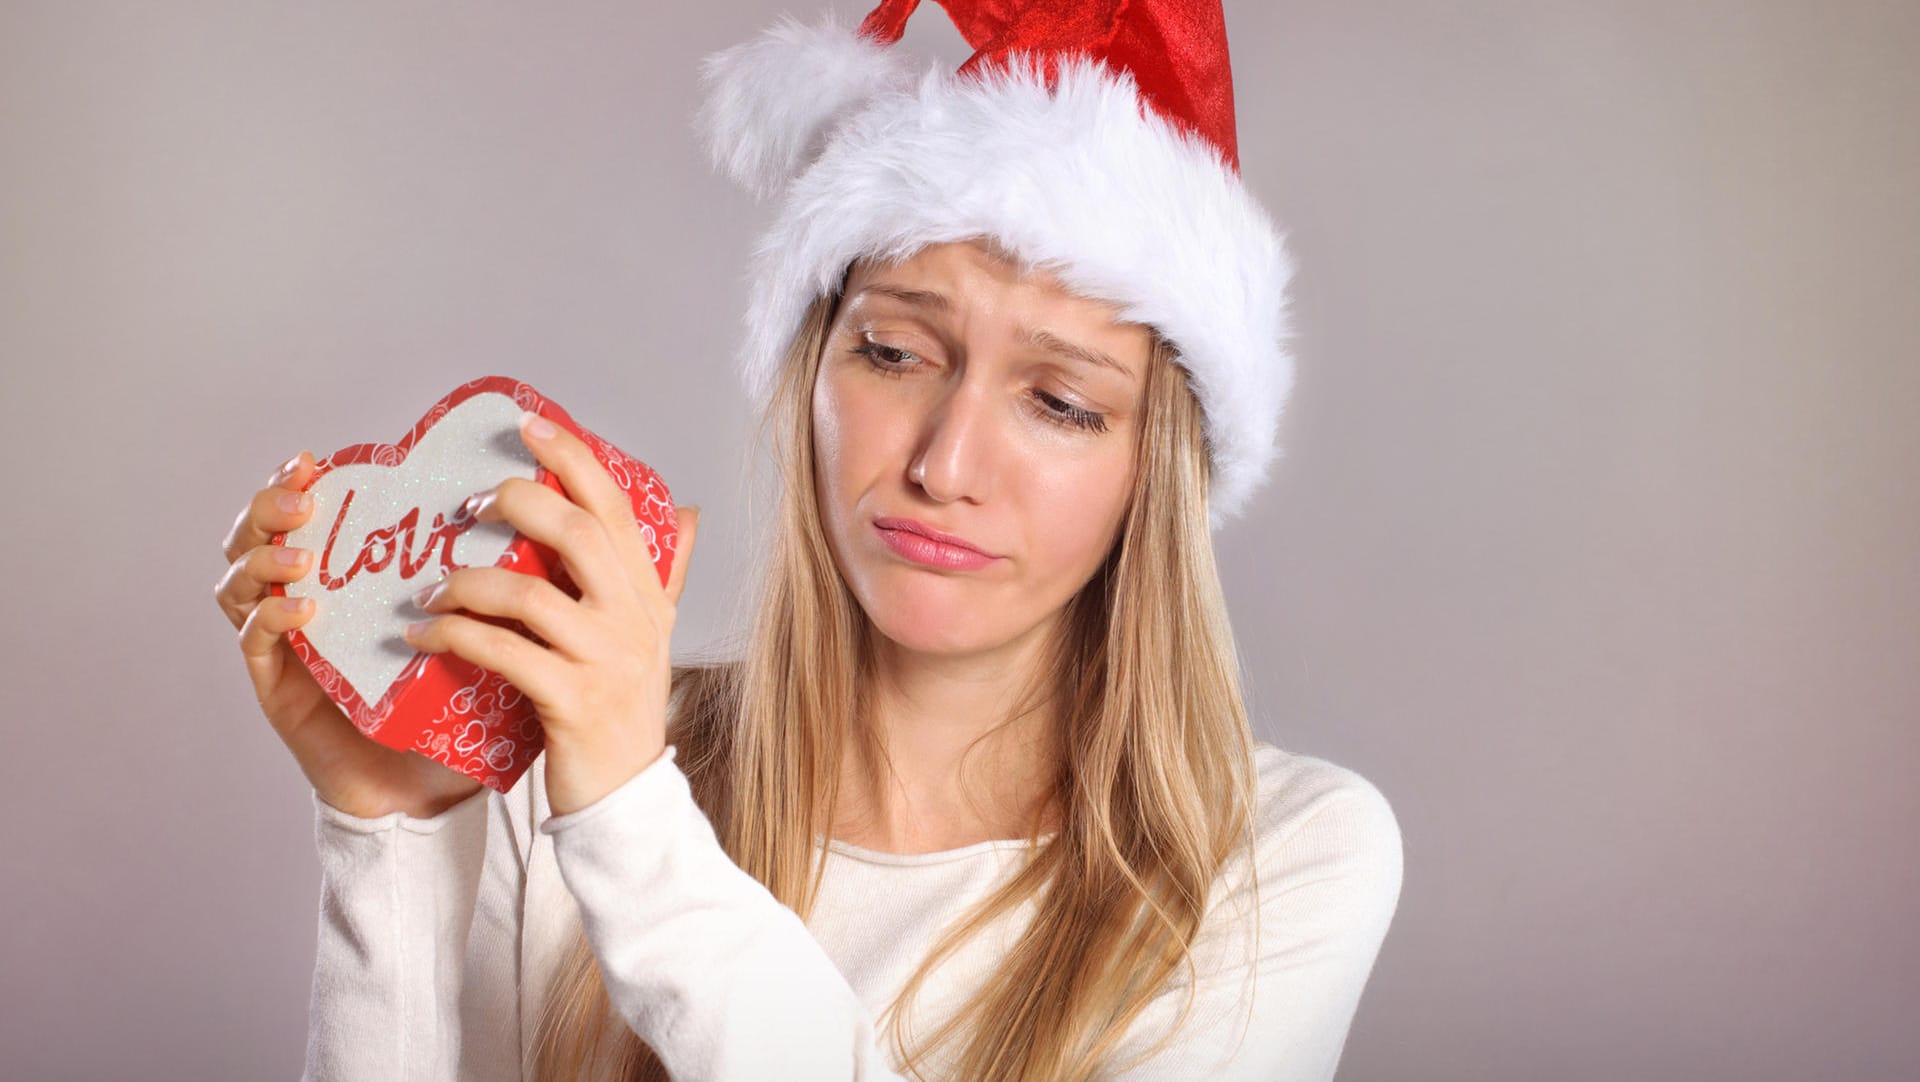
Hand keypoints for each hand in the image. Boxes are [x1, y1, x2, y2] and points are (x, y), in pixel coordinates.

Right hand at [215, 452, 483, 819]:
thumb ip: (483, 577)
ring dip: (263, 558)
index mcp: (343, 581)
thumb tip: (538, 512)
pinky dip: (272, 618)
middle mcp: (303, 605)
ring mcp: (284, 648)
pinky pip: (254, 644)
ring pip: (237, 584)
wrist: (434, 788)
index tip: (314, 458)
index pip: (298, 517)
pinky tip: (305, 609)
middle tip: (302, 494)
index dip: (293, 483)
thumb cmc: (451, 704)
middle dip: (266, 507)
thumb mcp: (471, 628)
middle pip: (250, 538)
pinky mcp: (278, 691)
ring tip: (302, 552)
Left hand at [402, 411, 699, 817]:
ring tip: (429, 587)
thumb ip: (665, 575)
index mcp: (648, 594)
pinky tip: (423, 634)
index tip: (527, 424)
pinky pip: (503, 652)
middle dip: (514, 505)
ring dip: (467, 582)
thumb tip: (689, 513)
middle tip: (465, 507)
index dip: (571, 459)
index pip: (615, 507)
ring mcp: (606, 660)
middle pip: (576, 534)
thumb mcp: (654, 635)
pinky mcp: (571, 702)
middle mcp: (635, 619)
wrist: (626, 796)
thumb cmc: (624, 710)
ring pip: (529, 594)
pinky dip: (455, 635)